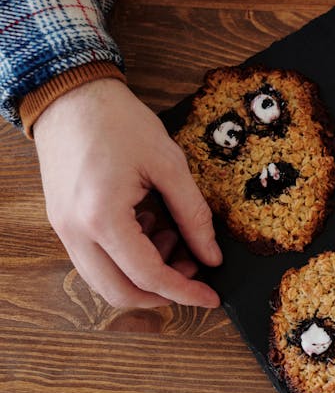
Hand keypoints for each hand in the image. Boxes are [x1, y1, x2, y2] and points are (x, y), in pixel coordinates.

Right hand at [33, 78, 221, 307]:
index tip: (212, 297)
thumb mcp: (169, 165)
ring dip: (144, 275)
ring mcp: (64, 229)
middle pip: (119, 292)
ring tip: (175, 240)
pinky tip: (151, 228)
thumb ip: (193, 215)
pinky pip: (96, 259)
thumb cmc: (118, 122)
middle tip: (195, 273)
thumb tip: (211, 256)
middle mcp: (75, 232)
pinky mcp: (64, 223)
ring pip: (105, 280)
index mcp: (102, 218)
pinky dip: (127, 257)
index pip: (149, 276)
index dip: (185, 292)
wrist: (70, 95)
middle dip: (162, 293)